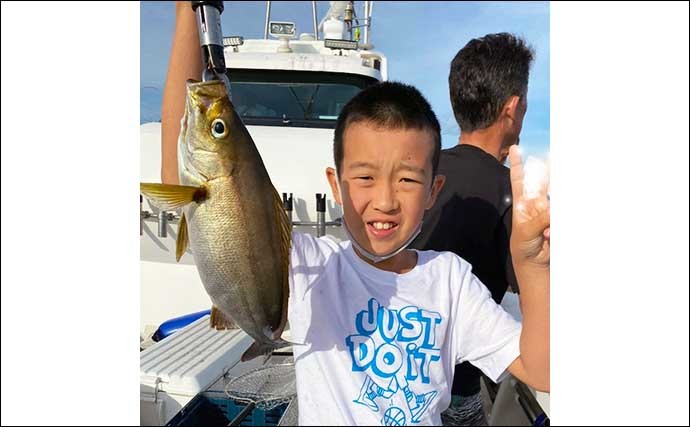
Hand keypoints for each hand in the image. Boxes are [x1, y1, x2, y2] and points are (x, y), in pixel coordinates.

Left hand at [509, 146, 549, 267]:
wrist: (534, 262)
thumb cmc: (523, 245)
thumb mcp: (526, 232)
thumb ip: (540, 219)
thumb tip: (553, 209)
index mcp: (522, 203)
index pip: (519, 179)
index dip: (518, 164)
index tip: (514, 148)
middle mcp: (537, 203)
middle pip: (542, 181)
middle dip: (547, 169)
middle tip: (552, 157)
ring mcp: (549, 210)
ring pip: (555, 196)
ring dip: (554, 203)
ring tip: (547, 221)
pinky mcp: (558, 219)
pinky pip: (561, 214)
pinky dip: (557, 223)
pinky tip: (551, 234)